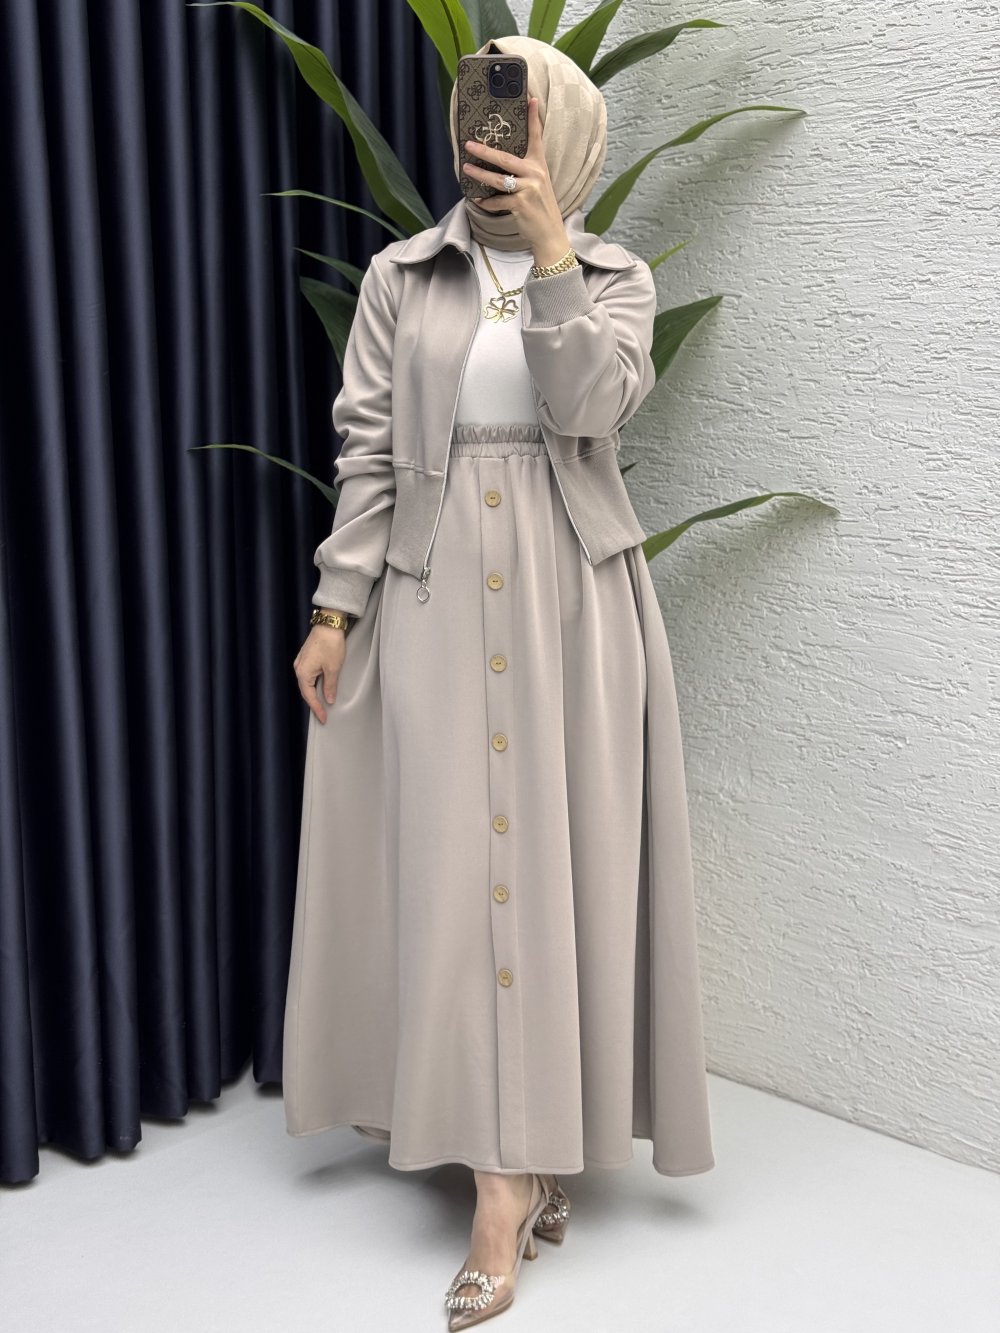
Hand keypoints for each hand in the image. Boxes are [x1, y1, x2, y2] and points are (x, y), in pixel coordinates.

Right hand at [294, 625, 346, 723]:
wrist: (329, 624)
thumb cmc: (331, 644)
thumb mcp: (333, 668)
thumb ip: (330, 686)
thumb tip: (329, 700)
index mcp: (303, 673)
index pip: (309, 696)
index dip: (317, 709)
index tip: (324, 719)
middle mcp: (298, 668)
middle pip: (306, 691)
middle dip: (314, 703)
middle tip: (323, 715)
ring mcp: (301, 662)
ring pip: (307, 683)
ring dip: (314, 694)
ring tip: (322, 705)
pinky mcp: (306, 657)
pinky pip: (308, 675)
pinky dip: (314, 684)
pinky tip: (321, 688)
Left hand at [462, 96, 570, 265]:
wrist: (550, 233)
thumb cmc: (540, 207)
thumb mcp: (538, 184)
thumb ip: (524, 171)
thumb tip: (500, 163)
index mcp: (539, 165)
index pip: (536, 137)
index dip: (533, 117)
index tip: (530, 98)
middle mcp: (535, 174)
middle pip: (505, 158)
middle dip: (484, 151)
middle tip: (469, 145)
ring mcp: (528, 189)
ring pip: (497, 179)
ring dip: (479, 175)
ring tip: (466, 170)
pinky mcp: (521, 204)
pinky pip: (497, 201)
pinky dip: (486, 203)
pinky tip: (478, 200)